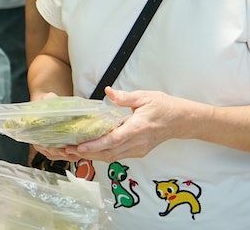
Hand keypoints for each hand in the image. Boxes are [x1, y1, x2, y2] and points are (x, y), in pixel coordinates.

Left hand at [68, 87, 203, 162]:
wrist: (181, 121)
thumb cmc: (163, 106)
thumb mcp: (145, 96)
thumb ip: (125, 97)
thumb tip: (108, 91)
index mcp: (138, 128)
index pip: (114, 140)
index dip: (95, 145)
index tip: (80, 146)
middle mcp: (138, 143)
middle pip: (109, 152)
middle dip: (88, 153)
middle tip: (67, 150)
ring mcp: (139, 150)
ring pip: (112, 157)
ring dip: (93, 156)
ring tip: (73, 152)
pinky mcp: (139, 152)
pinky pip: (118, 156)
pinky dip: (103, 155)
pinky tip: (90, 151)